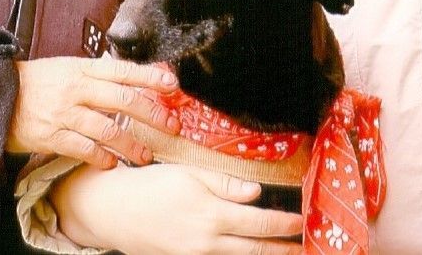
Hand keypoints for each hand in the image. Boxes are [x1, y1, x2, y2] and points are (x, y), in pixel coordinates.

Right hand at [5, 57, 180, 167]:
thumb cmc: (36, 81)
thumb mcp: (66, 67)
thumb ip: (95, 73)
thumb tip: (128, 77)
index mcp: (81, 70)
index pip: (122, 70)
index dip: (149, 76)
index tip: (171, 84)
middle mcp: (76, 90)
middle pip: (122, 100)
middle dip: (151, 113)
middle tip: (171, 125)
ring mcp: (65, 113)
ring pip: (107, 129)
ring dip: (131, 144)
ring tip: (146, 154)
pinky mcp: (52, 136)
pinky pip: (84, 149)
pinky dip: (101, 157)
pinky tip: (112, 162)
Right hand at [51, 163, 302, 254]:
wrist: (116, 211)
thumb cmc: (151, 185)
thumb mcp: (187, 174)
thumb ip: (224, 184)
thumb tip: (256, 192)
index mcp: (210, 214)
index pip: (258, 222)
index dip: (283, 224)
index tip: (301, 222)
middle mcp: (207, 241)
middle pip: (255, 250)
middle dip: (283, 250)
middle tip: (305, 248)